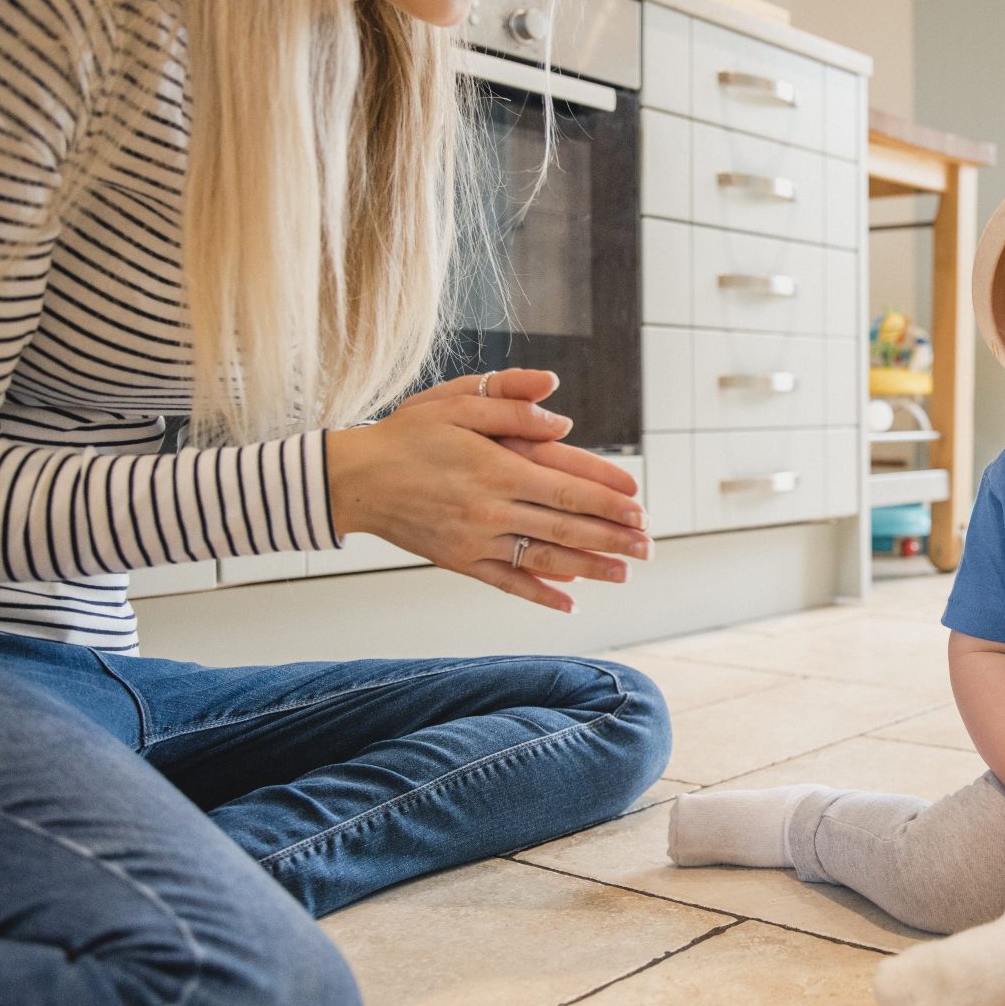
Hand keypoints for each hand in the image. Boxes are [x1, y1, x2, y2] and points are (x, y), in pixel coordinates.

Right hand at [326, 368, 648, 611]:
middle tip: (651, 545)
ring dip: (590, 567)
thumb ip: (510, 404)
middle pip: (566, 526)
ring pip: (544, 558)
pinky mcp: (460, 561)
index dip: (608, 499)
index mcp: (495, 468)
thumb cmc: (407, 433)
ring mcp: (476, 540)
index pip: (567, 487)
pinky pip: (508, 582)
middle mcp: (491, 509)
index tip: (641, 508)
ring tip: (627, 572)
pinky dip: (540, 594)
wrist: (353, 478)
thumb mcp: (455, 402)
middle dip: (614, 537)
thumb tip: (562, 419)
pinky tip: (570, 603)